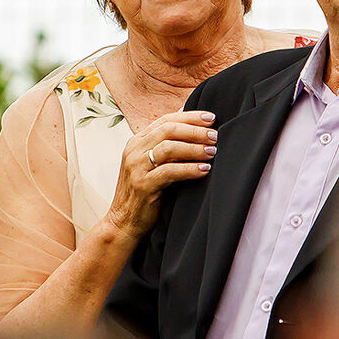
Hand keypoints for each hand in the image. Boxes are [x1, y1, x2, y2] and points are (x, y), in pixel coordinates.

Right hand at [103, 110, 217, 238]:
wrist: (123, 221)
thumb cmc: (144, 192)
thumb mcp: (151, 164)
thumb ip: (166, 147)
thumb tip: (194, 129)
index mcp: (137, 142)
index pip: (165, 120)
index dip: (189, 117)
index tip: (211, 118)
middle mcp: (134, 151)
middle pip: (168, 130)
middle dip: (195, 131)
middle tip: (215, 136)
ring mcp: (136, 167)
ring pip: (169, 148)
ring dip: (194, 148)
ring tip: (212, 151)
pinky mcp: (143, 185)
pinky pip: (169, 171)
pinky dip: (189, 169)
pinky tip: (204, 169)